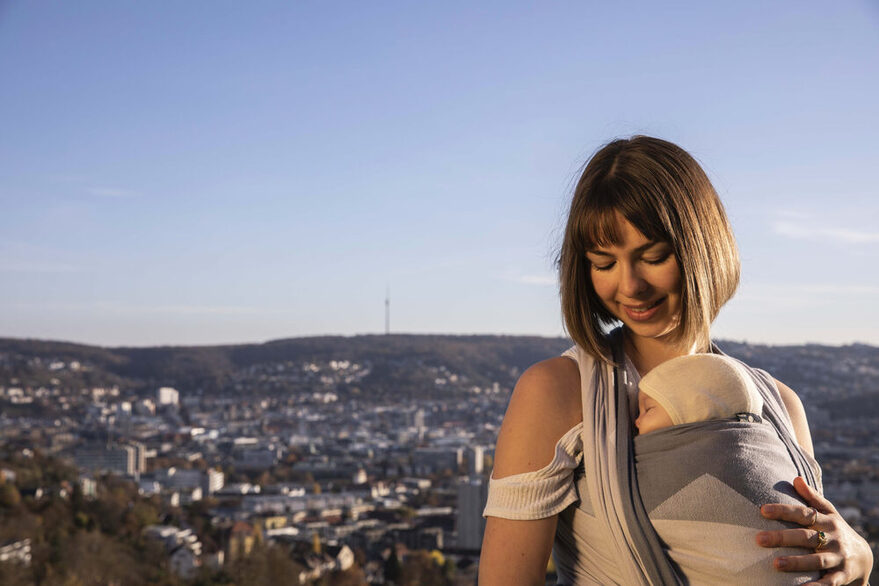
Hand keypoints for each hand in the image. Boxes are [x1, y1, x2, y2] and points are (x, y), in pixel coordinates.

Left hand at [756, 476, 873, 584]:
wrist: (865, 558)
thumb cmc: (836, 531)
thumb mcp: (829, 513)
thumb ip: (812, 498)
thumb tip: (795, 479)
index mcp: (826, 521)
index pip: (803, 514)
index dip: (784, 511)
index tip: (762, 510)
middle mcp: (832, 538)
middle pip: (806, 537)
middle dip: (782, 538)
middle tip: (759, 539)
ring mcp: (838, 558)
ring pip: (816, 561)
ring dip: (796, 562)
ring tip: (775, 564)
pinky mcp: (842, 576)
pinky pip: (829, 583)